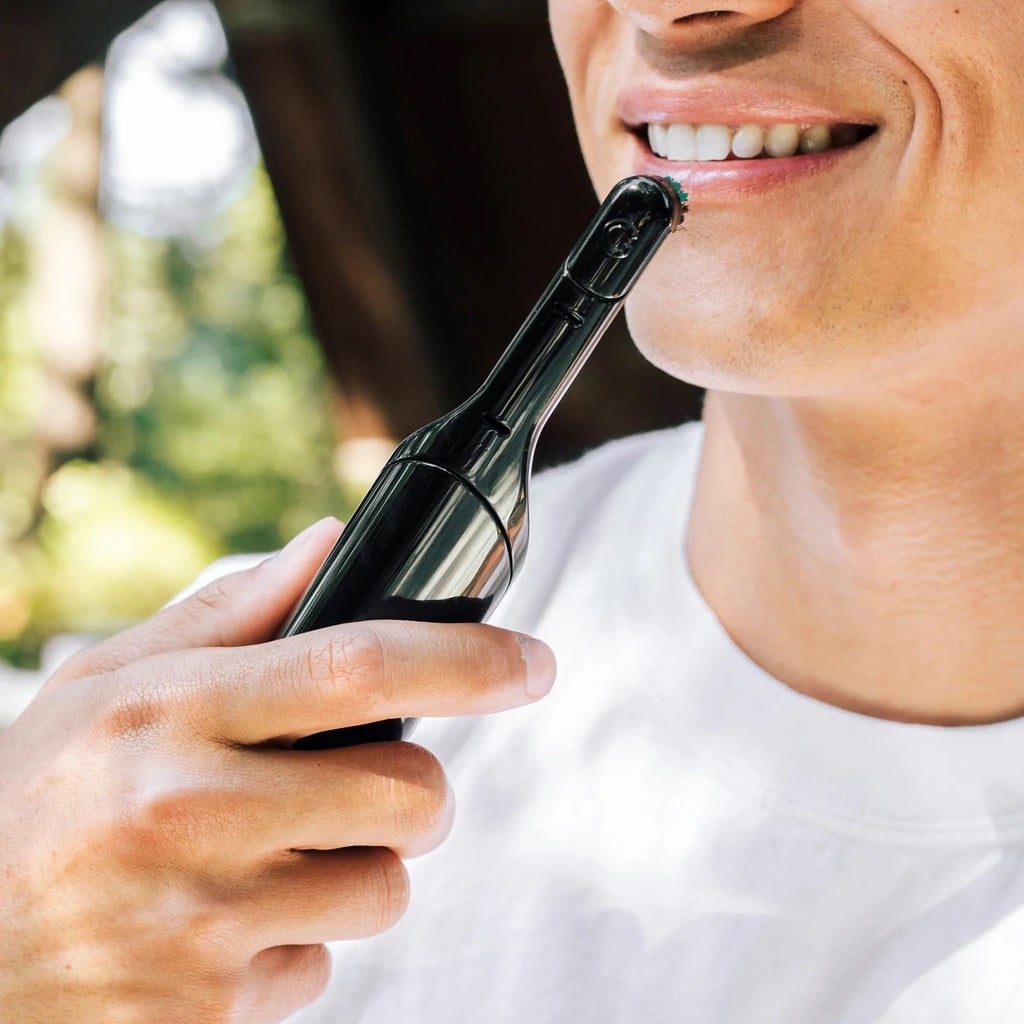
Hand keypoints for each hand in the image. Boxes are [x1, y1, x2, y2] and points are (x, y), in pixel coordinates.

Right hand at [0, 518, 555, 1022]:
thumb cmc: (31, 799)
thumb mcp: (105, 682)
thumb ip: (228, 611)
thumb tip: (326, 546)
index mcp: (173, 714)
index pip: (356, 668)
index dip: (465, 662)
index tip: (532, 662)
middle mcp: (193, 814)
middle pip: (407, 793)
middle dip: (420, 789)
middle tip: (373, 781)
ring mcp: (204, 924)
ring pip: (384, 886)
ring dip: (361, 866)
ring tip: (280, 853)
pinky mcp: (210, 1011)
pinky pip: (322, 966)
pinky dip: (298, 941)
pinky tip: (228, 923)